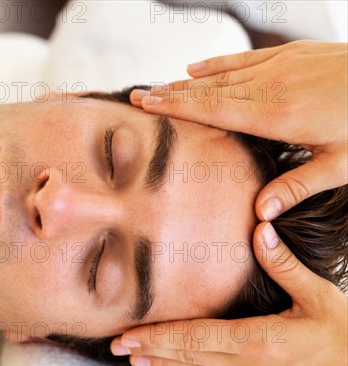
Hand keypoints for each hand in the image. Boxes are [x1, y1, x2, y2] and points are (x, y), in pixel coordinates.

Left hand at [111, 221, 347, 365]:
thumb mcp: (322, 297)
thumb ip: (285, 266)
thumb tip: (260, 230)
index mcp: (257, 341)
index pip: (192, 336)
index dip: (156, 336)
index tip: (127, 335)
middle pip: (186, 357)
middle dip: (148, 352)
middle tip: (117, 347)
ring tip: (137, 363)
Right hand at [130, 40, 347, 220]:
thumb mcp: (342, 164)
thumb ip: (297, 186)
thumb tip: (259, 214)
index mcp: (278, 116)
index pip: (213, 111)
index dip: (176, 107)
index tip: (146, 104)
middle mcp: (272, 87)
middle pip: (207, 91)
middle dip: (168, 93)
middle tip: (136, 95)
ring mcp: (280, 66)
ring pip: (220, 74)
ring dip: (185, 81)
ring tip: (156, 86)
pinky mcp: (291, 54)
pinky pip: (243, 58)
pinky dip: (216, 64)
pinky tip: (194, 66)